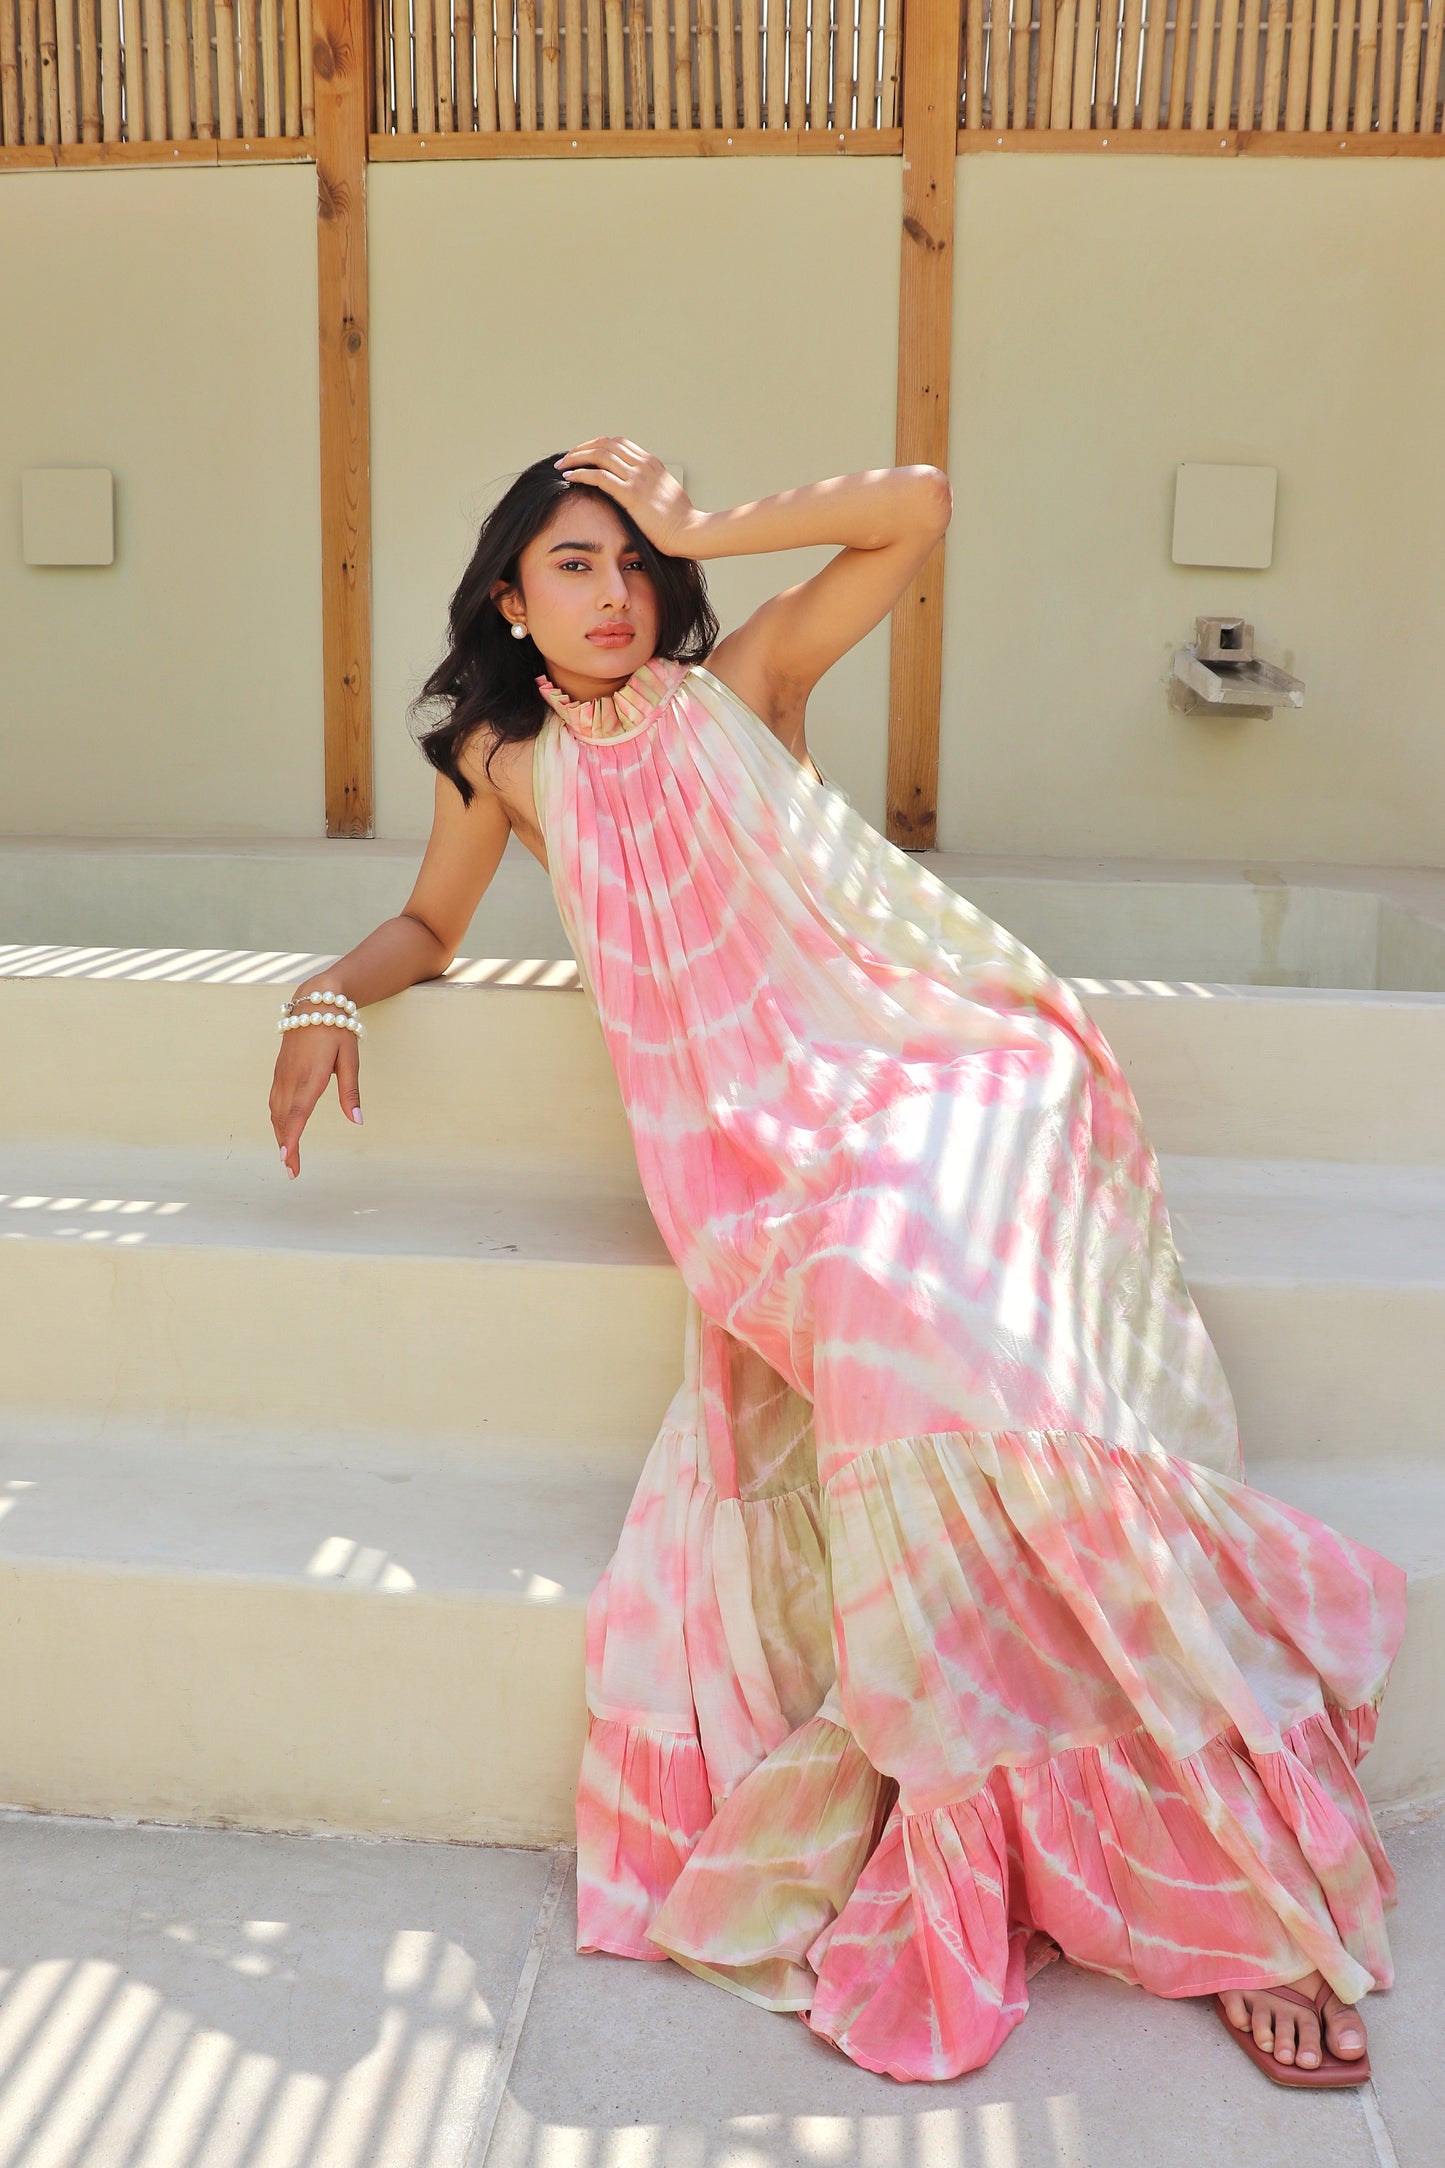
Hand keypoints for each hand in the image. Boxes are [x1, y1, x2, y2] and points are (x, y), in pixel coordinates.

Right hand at [269, 1016, 362, 1179]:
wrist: (315, 1001)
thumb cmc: (337, 1029)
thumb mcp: (350, 1058)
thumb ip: (350, 1092)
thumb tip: (356, 1120)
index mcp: (311, 1076)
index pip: (298, 1113)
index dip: (291, 1138)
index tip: (287, 1159)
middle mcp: (292, 1077)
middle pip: (283, 1118)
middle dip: (286, 1146)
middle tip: (292, 1172)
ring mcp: (282, 1074)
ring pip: (275, 1111)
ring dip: (279, 1135)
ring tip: (287, 1158)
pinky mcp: (279, 1071)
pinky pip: (274, 1100)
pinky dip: (276, 1119)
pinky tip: (281, 1131)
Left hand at [554, 438, 701, 556]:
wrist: (690, 532)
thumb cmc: (680, 522)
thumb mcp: (666, 496)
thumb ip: (651, 488)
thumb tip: (639, 493)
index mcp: (652, 463)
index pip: (618, 443)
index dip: (597, 445)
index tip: (583, 454)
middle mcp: (644, 465)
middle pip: (606, 444)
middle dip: (582, 448)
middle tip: (567, 458)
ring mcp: (638, 477)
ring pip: (599, 455)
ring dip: (577, 458)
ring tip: (562, 466)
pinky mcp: (631, 494)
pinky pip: (599, 476)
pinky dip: (581, 474)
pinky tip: (570, 477)